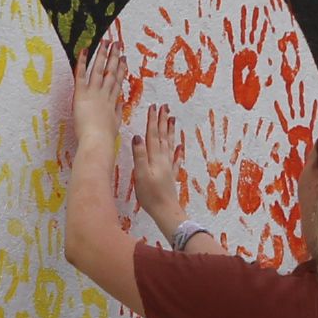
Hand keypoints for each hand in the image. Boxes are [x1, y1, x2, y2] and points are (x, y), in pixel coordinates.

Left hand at [71, 33, 128, 160]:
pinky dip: (82, 62)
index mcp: (112, 102)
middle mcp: (104, 94)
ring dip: (102, 55)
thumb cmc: (105, 138)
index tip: (123, 59)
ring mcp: (94, 93)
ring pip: (99, 69)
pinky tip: (84, 51)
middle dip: (114, 57)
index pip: (117, 82)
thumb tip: (120, 103)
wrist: (98, 141)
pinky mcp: (81, 94)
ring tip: (105, 42)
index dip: (120, 70)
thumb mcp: (115, 124)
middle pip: (111, 72)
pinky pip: (81, 75)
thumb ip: (117, 112)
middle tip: (117, 44)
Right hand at [136, 103, 189, 232]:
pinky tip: (180, 147)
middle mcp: (162, 159)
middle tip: (165, 107)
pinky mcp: (170, 175)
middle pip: (162, 136)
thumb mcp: (141, 174)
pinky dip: (177, 151)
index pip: (152, 135)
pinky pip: (174, 159)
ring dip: (170, 131)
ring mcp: (168, 166)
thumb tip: (138, 136)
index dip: (152, 121)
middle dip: (162, 121)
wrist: (165, 210)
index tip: (153, 107)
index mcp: (154, 157)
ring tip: (172, 119)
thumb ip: (139, 155)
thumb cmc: (150, 195)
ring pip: (169, 144)